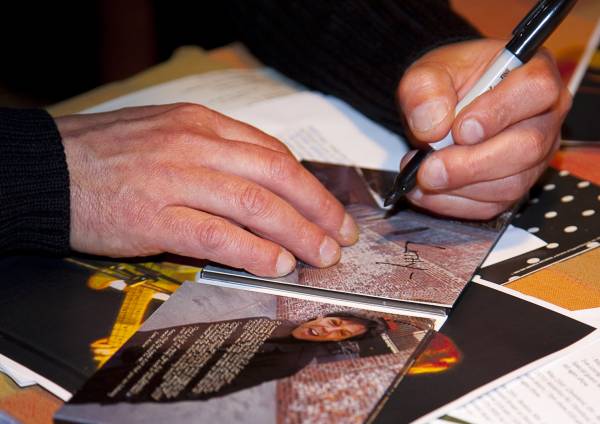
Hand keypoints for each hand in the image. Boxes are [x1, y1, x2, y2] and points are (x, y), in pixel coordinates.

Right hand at [57, 104, 357, 276]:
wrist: (48, 169)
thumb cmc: (108, 155)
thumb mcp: (167, 135)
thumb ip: (214, 155)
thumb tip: (260, 185)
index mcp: (201, 124)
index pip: (272, 152)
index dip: (308, 183)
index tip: (328, 206)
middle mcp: (195, 145)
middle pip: (276, 176)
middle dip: (318, 208)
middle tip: (342, 235)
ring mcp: (176, 179)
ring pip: (255, 204)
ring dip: (298, 232)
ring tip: (322, 255)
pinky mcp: (155, 216)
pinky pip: (217, 234)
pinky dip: (254, 250)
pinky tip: (278, 264)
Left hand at [397, 39, 570, 218]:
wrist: (439, 109)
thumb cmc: (445, 85)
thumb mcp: (426, 73)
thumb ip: (424, 90)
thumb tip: (432, 126)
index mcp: (532, 72)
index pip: (535, 89)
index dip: (498, 112)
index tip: (460, 129)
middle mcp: (543, 116)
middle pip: (527, 146)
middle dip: (473, 164)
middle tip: (430, 169)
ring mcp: (535, 156)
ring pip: (511, 183)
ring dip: (459, 186)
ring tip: (421, 175)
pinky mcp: (514, 185)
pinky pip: (492, 205)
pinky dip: (454, 203)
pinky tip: (428, 192)